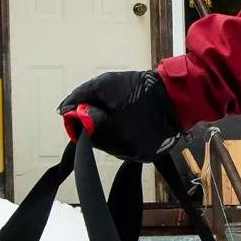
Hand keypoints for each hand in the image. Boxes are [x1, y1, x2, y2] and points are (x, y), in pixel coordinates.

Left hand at [59, 69, 183, 159]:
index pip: (83, 133)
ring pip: (112, 146)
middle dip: (97, 124)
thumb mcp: (105, 84)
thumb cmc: (142, 88)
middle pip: (97, 141)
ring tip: (124, 112)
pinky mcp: (147, 156)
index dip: (82, 119)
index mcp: (111, 132)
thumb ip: (81, 96)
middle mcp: (123, 149)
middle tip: (108, 107)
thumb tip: (64, 109)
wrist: (177, 96)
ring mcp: (136, 155)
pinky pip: (127, 149)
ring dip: (110, 131)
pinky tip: (133, 122)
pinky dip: (125, 136)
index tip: (86, 108)